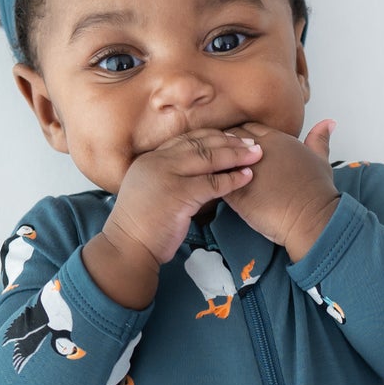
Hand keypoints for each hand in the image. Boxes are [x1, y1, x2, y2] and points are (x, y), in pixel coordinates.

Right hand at [99, 128, 264, 276]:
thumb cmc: (142, 228)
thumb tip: (201, 175)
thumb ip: (172, 178)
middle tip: (251, 142)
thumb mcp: (153, 192)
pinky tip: (247, 177)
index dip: (212, 136)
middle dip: (228, 141)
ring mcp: (167, 176)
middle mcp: (158, 162)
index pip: (187, 139)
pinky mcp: (178, 194)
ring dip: (235, 155)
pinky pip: (212, 182)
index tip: (232, 137)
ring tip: (255, 154)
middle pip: (200, 143)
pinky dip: (232, 179)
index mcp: (151, 159)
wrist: (128, 248)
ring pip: (208, 158)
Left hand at [221, 118, 339, 260]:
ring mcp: (246, 171)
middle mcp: (258, 151)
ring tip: (208, 172)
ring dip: (213, 164)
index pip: (247, 129)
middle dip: (221, 146)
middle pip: (229, 140)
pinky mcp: (238, 193)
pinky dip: (210, 183)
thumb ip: (320, 139)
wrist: (312, 217)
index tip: (233, 145)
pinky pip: (215, 183)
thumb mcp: (321, 159)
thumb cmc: (318, 193)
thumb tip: (328, 122)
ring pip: (219, 160)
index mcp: (277, 140)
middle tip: (214, 157)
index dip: (239, 136)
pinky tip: (207, 188)